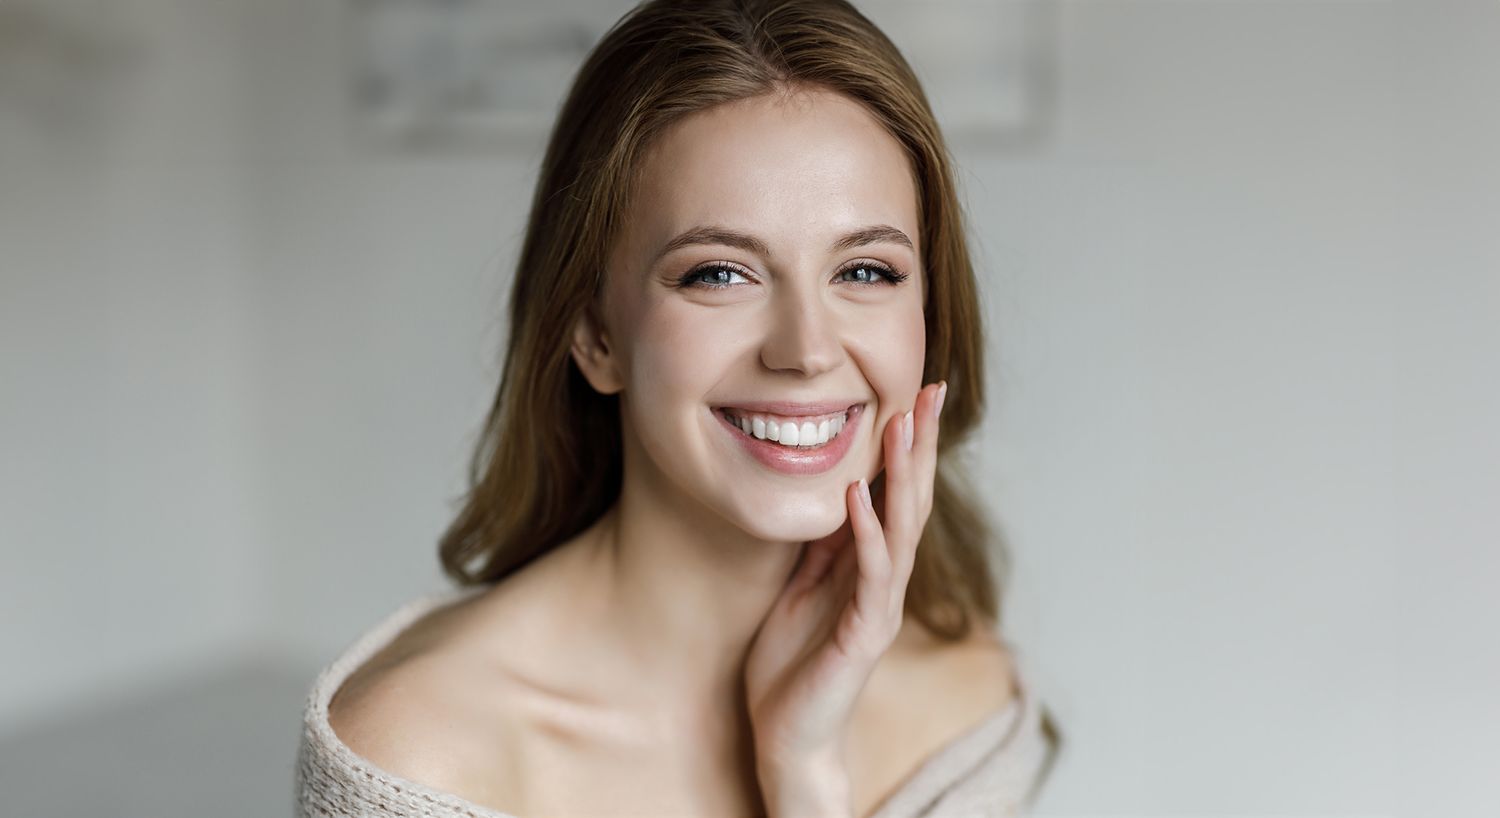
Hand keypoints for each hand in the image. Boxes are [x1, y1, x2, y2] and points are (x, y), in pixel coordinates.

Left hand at [744, 381, 947, 814]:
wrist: (786, 736)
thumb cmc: (791, 668)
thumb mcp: (799, 589)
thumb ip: (821, 548)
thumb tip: (833, 495)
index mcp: (869, 567)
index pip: (896, 495)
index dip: (907, 446)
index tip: (916, 394)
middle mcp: (885, 581)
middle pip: (912, 500)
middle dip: (920, 444)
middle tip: (931, 390)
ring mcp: (880, 606)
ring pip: (901, 529)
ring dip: (901, 475)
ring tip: (902, 424)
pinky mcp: (864, 632)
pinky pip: (868, 573)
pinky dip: (866, 531)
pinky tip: (859, 495)